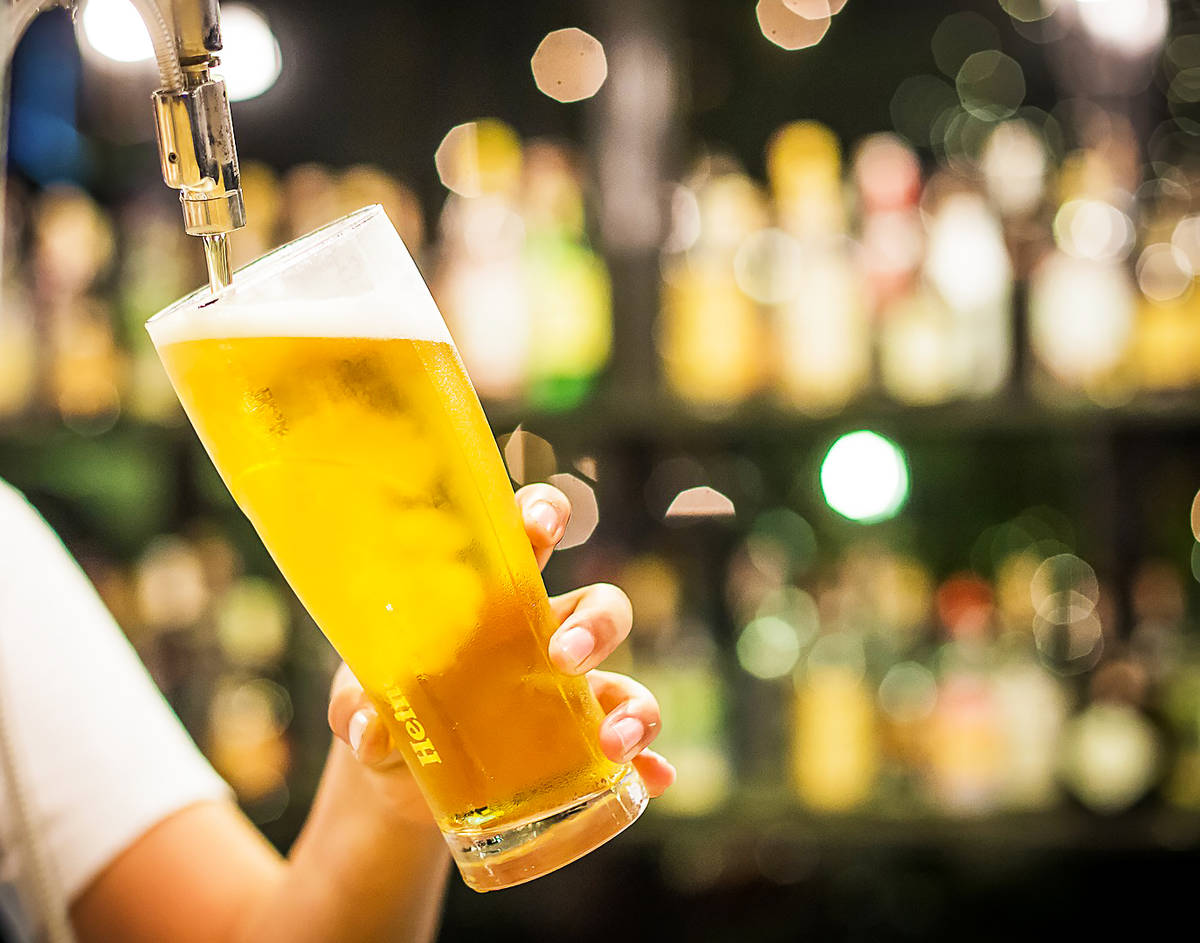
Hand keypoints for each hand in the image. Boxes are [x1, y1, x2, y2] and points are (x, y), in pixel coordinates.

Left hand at [327, 484, 674, 802]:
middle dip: (595, 624)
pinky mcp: (578, 751)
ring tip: (612, 740)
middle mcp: (542, 639)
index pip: (529, 539)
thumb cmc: (386, 711)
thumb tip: (369, 730)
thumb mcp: (358, 704)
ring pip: (625, 681)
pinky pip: (629, 754)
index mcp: (492, 601)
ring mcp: (567, 697)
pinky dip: (647, 766)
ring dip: (634, 706)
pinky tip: (652, 779)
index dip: (544, 517)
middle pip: (597, 607)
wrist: (401, 785)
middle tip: (564, 653)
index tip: (543, 526)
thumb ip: (356, 709)